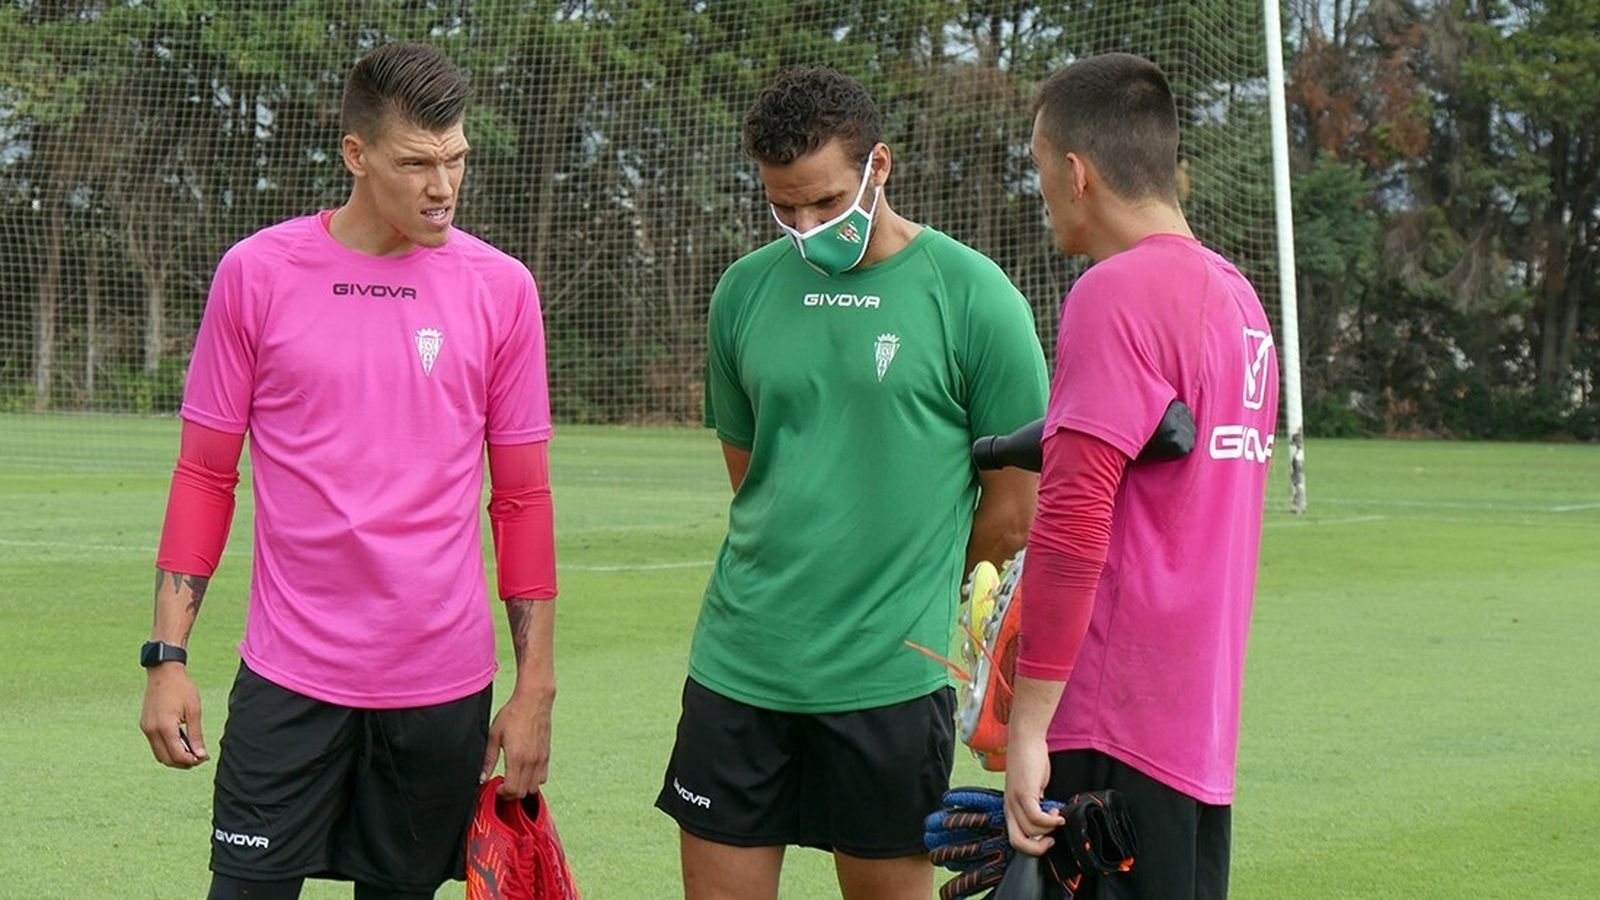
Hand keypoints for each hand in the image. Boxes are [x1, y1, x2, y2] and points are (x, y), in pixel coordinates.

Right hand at [139, 663, 207, 767]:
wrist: (164, 672)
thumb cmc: (182, 688)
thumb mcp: (194, 711)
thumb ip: (196, 735)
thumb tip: (201, 755)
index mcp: (165, 727)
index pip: (177, 755)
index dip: (191, 761)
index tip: (204, 757)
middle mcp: (151, 730)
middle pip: (166, 759)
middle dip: (183, 763)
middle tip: (198, 758)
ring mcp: (146, 728)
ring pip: (159, 754)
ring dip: (174, 757)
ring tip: (191, 751)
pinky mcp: (145, 725)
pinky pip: (155, 744)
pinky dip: (167, 748)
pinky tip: (181, 743)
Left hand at [480, 683, 553, 798]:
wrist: (534, 700)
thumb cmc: (513, 714)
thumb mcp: (494, 735)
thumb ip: (488, 759)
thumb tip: (482, 777)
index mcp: (516, 757)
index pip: (512, 790)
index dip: (503, 794)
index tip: (497, 787)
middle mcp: (531, 761)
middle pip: (523, 793)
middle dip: (511, 794)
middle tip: (503, 785)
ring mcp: (541, 759)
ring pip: (534, 788)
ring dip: (523, 788)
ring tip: (514, 779)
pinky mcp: (546, 755)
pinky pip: (543, 777)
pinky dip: (534, 780)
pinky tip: (525, 772)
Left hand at [1003, 734, 1062, 856]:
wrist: (1026, 740)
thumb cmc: (1030, 761)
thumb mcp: (1032, 789)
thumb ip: (1036, 805)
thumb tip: (1046, 820)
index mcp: (1010, 808)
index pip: (1014, 838)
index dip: (1032, 845)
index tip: (1048, 837)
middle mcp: (1009, 807)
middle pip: (1016, 842)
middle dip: (1037, 848)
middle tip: (1051, 840)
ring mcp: (1015, 801)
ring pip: (1030, 832)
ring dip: (1048, 829)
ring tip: (1057, 815)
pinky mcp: (1024, 793)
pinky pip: (1036, 818)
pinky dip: (1050, 821)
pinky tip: (1058, 814)